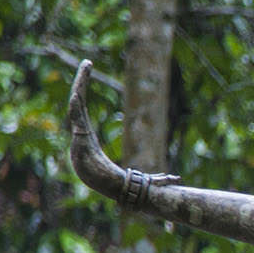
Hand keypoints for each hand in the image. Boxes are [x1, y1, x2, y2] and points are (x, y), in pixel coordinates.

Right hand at [65, 61, 176, 202]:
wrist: (115, 190)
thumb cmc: (126, 185)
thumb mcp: (143, 177)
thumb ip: (158, 177)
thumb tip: (177, 179)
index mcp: (89, 135)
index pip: (84, 109)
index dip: (84, 90)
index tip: (88, 72)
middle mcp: (83, 132)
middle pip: (79, 102)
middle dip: (81, 81)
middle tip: (87, 63)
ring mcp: (81, 135)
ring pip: (78, 107)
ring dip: (80, 88)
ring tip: (84, 70)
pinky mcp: (82, 139)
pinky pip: (77, 118)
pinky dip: (76, 105)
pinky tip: (77, 93)